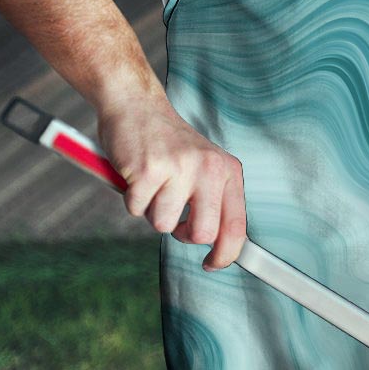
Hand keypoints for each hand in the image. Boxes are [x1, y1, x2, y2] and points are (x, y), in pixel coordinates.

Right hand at [97, 97, 246, 269]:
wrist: (137, 106)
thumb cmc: (168, 144)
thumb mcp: (204, 166)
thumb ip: (213, 201)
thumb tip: (219, 246)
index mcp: (227, 170)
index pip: (236, 225)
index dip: (226, 254)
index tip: (213, 263)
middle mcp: (208, 168)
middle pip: (202, 233)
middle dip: (183, 234)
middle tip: (173, 215)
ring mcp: (179, 168)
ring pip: (163, 225)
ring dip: (152, 211)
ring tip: (153, 184)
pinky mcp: (148, 170)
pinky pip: (136, 209)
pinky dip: (131, 199)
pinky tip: (137, 176)